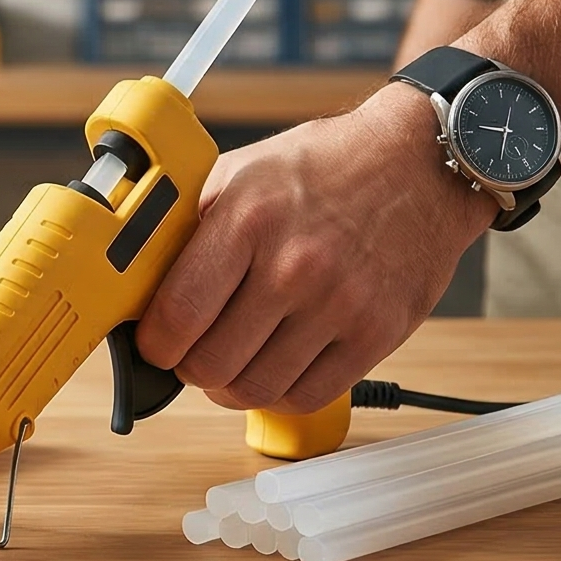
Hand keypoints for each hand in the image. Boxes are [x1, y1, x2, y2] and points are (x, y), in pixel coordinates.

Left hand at [135, 87, 494, 412]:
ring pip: (255, 389)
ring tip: (230, 364)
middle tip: (191, 354)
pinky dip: (279, 395)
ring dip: (230, 387)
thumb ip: (190, 224)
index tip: (154, 343)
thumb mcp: (241, 172)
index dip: (154, 343)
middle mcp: (294, 266)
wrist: (420, 163)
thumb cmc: (324, 166)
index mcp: (247, 220)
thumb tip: (140, 275)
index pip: (177, 315)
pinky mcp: (378, 332)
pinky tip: (272, 370)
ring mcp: (340, 304)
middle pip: (211, 363)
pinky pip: (309, 396)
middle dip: (189, 367)